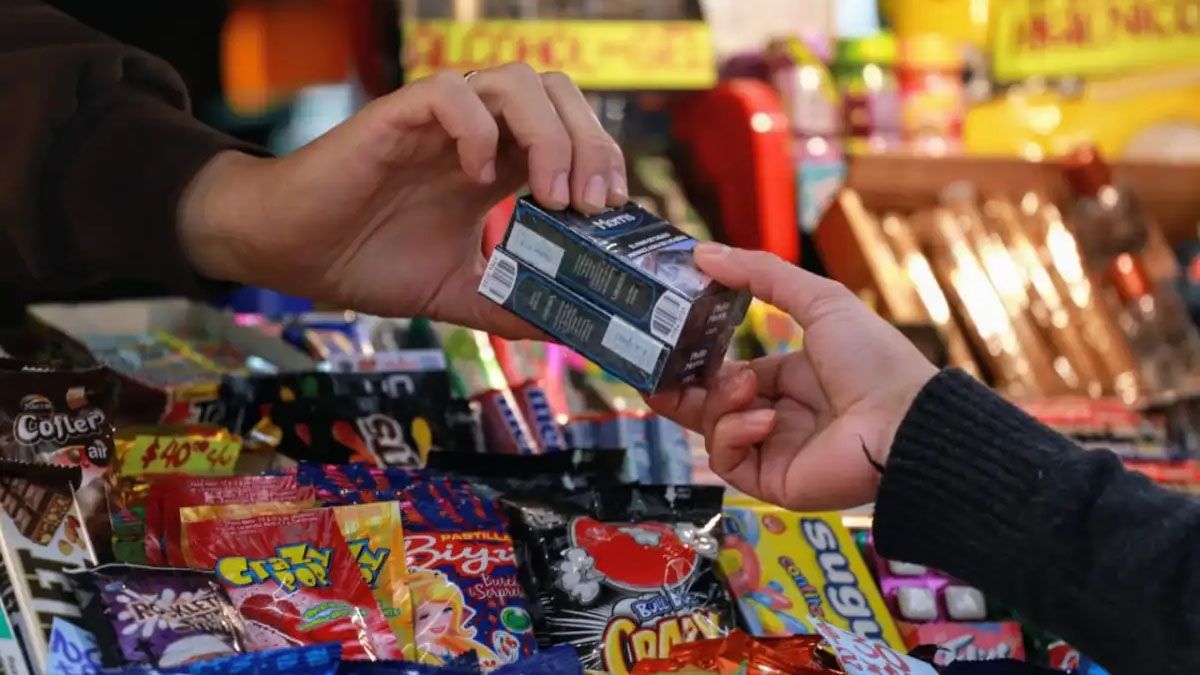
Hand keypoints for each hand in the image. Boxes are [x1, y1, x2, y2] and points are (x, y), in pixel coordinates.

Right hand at [178, 64, 625, 337]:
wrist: (295, 255)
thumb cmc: (369, 261)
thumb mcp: (461, 292)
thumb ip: (515, 305)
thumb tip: (573, 330)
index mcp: (495, 165)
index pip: (570, 132)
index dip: (602, 159)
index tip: (613, 212)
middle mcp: (475, 135)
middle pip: (557, 95)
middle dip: (591, 142)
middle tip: (594, 203)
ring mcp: (438, 123)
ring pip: (515, 82)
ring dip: (549, 134)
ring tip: (550, 193)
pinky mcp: (396, 118)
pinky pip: (450, 92)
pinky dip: (476, 128)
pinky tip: (476, 177)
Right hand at [648, 243, 936, 509]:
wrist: (903, 421)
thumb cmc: (873, 359)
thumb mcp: (818, 300)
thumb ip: (761, 274)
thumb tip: (704, 253)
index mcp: (791, 379)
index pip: (728, 373)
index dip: (698, 363)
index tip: (669, 344)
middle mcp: (780, 418)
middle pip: (710, 408)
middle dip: (680, 392)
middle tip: (654, 376)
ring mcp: (774, 451)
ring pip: (713, 431)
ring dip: (720, 404)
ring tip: (746, 388)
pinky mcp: (772, 482)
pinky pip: (728, 460)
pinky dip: (735, 435)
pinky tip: (765, 420)